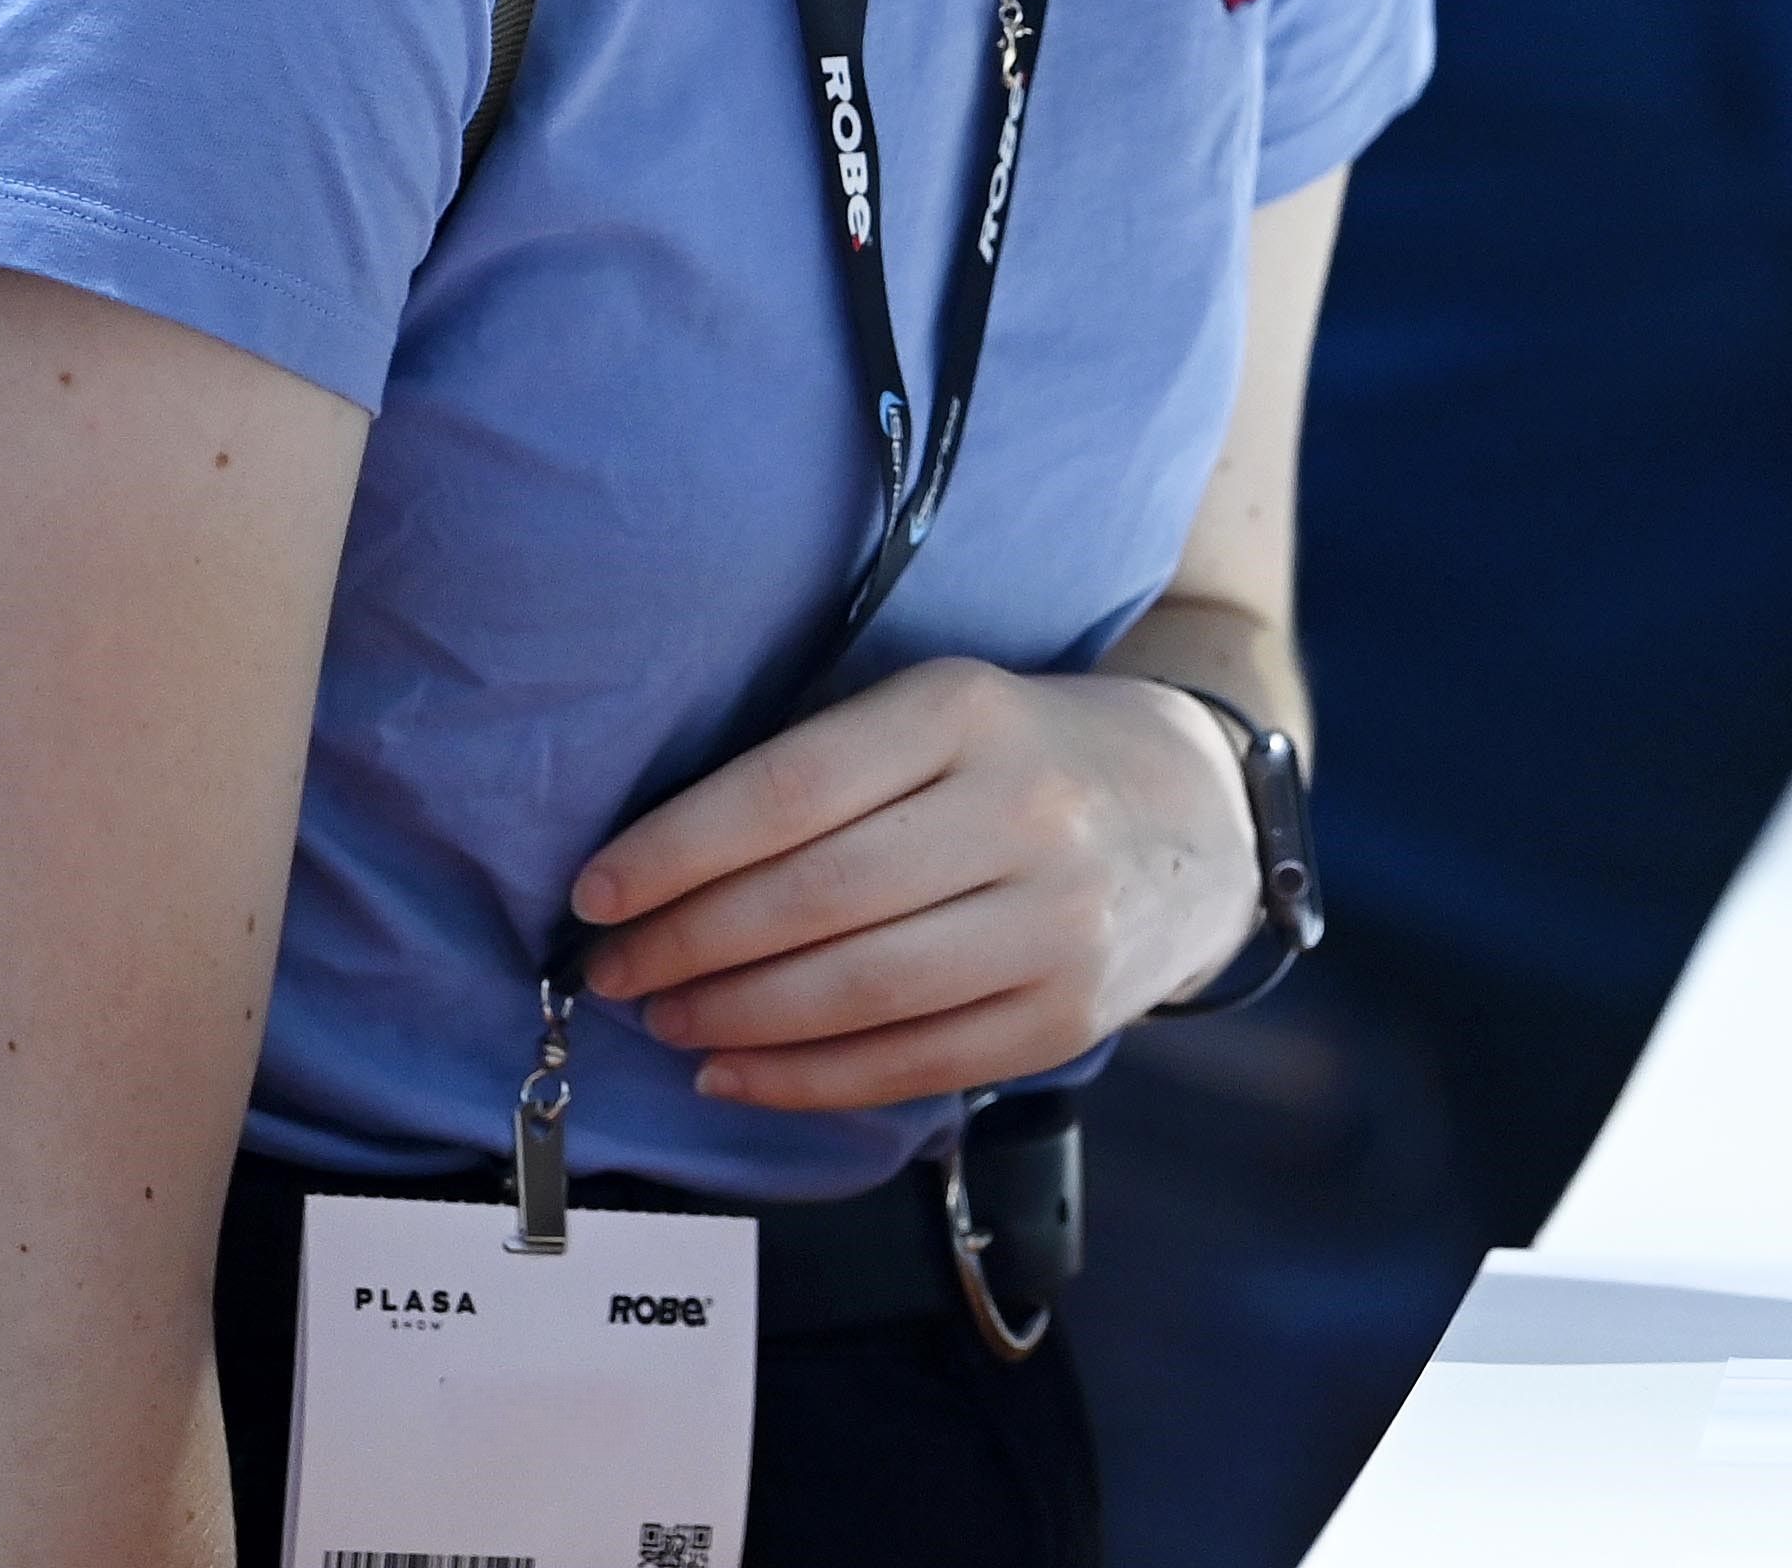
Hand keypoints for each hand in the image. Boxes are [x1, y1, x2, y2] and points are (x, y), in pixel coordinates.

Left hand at [568, 659, 1256, 1114]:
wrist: (1196, 814)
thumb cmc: (1022, 758)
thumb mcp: (942, 710)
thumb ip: (825, 772)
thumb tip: (656, 871)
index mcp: (970, 711)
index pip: (794, 787)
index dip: (677, 848)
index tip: (596, 890)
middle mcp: (1025, 812)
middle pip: (817, 897)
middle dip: (687, 943)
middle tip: (613, 969)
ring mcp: (1056, 922)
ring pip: (858, 991)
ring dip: (733, 1018)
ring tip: (664, 1017)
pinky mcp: (1066, 1016)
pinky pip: (910, 1065)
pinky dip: (802, 1080)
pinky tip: (732, 1071)